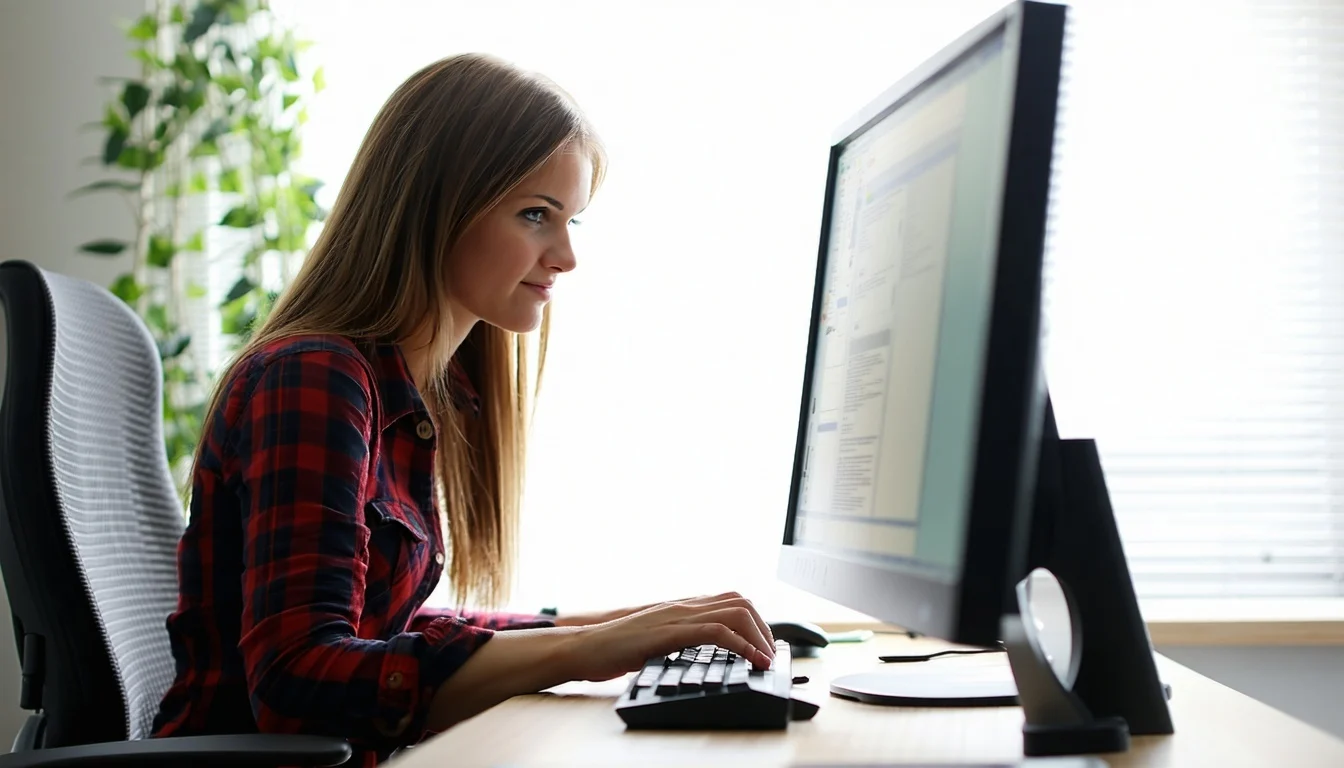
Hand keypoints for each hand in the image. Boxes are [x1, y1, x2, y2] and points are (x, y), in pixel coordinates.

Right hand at [556, 591, 776, 682]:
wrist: (583, 648)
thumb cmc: (613, 648)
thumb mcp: (655, 641)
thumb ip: (676, 639)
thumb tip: (701, 651)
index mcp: (681, 607)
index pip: (730, 600)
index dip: (755, 621)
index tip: (764, 645)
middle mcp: (682, 606)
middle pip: (740, 601)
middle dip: (764, 627)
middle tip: (769, 654)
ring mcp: (676, 616)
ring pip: (734, 612)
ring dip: (758, 636)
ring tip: (765, 659)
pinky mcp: (668, 632)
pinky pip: (714, 631)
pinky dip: (740, 644)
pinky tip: (749, 659)